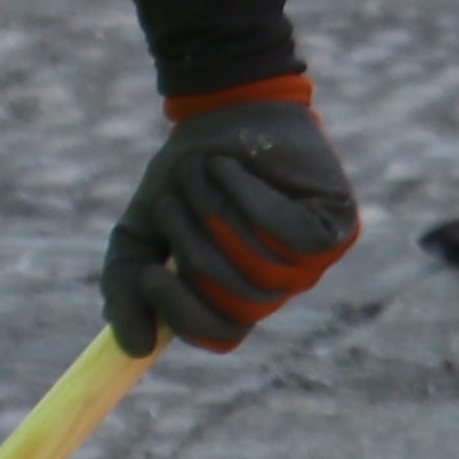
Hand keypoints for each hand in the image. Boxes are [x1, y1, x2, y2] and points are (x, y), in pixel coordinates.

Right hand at [102, 100, 357, 355]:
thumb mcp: (140, 231)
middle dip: (192, 243)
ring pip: (261, 262)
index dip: (184, 314)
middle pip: (237, 298)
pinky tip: (231, 168)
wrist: (220, 110)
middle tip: (174, 201)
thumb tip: (135, 348)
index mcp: (236, 296)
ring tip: (207, 173)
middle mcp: (278, 286)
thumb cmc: (185, 175)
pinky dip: (249, 196)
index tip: (150, 276)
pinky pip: (289, 234)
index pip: (220, 335)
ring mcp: (313, 261)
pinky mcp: (333, 227)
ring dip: (215, 209)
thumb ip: (124, 287)